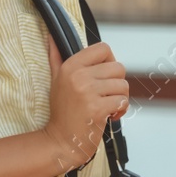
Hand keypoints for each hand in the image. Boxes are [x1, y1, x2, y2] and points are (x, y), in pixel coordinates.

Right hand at [42, 35, 127, 171]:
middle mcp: (79, 76)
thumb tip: (51, 35)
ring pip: (123, 85)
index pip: (104, 48)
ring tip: (108, 106)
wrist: (61, 141)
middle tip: (106, 95)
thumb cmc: (62, 111)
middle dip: (117, 83)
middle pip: (118, 67)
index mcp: (71, 66)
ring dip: (120, 98)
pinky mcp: (97, 108)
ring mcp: (88, 92)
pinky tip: (109, 116)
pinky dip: (120, 110)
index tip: (104, 75)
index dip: (110, 61)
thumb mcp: (56, 80)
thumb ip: (56, 57)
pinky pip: (123, 101)